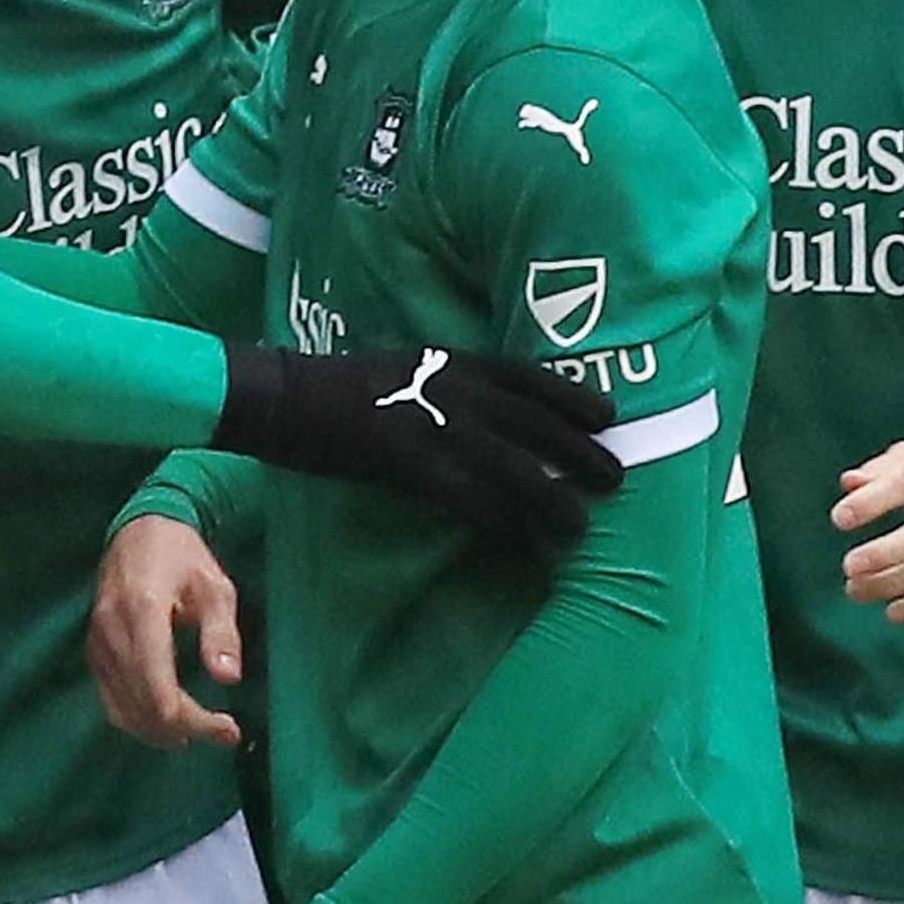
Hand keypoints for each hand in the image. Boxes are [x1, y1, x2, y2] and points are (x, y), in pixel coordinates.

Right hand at [91, 516, 245, 748]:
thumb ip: (221, 632)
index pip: (159, 690)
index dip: (194, 720)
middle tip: (224, 735)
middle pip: (142, 706)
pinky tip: (164, 725)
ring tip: (197, 736)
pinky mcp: (93, 651)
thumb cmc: (182, 556)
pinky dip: (136, 720)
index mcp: (142, 613)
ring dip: (159, 732)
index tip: (229, 728)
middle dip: (184, 729)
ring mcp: (97, 644)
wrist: (139, 530)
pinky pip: (110, 699)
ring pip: (121, 709)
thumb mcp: (215, 586)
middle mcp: (111, 633)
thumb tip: (228, 678)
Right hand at [211, 343, 620, 548]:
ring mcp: (435, 425)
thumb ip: (453, 382)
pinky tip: (518, 541)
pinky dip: (498, 522)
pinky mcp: (410, 462)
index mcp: (456, 362)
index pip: (532, 378)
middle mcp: (456, 390)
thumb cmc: (345, 382)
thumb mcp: (411, 366)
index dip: (574, 398)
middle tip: (615, 478)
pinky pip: (469, 498)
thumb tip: (489, 407)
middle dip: (581, 453)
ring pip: (514, 467)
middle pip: (537, 425)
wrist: (288, 394)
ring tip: (579, 524)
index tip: (610, 416)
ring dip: (553, 498)